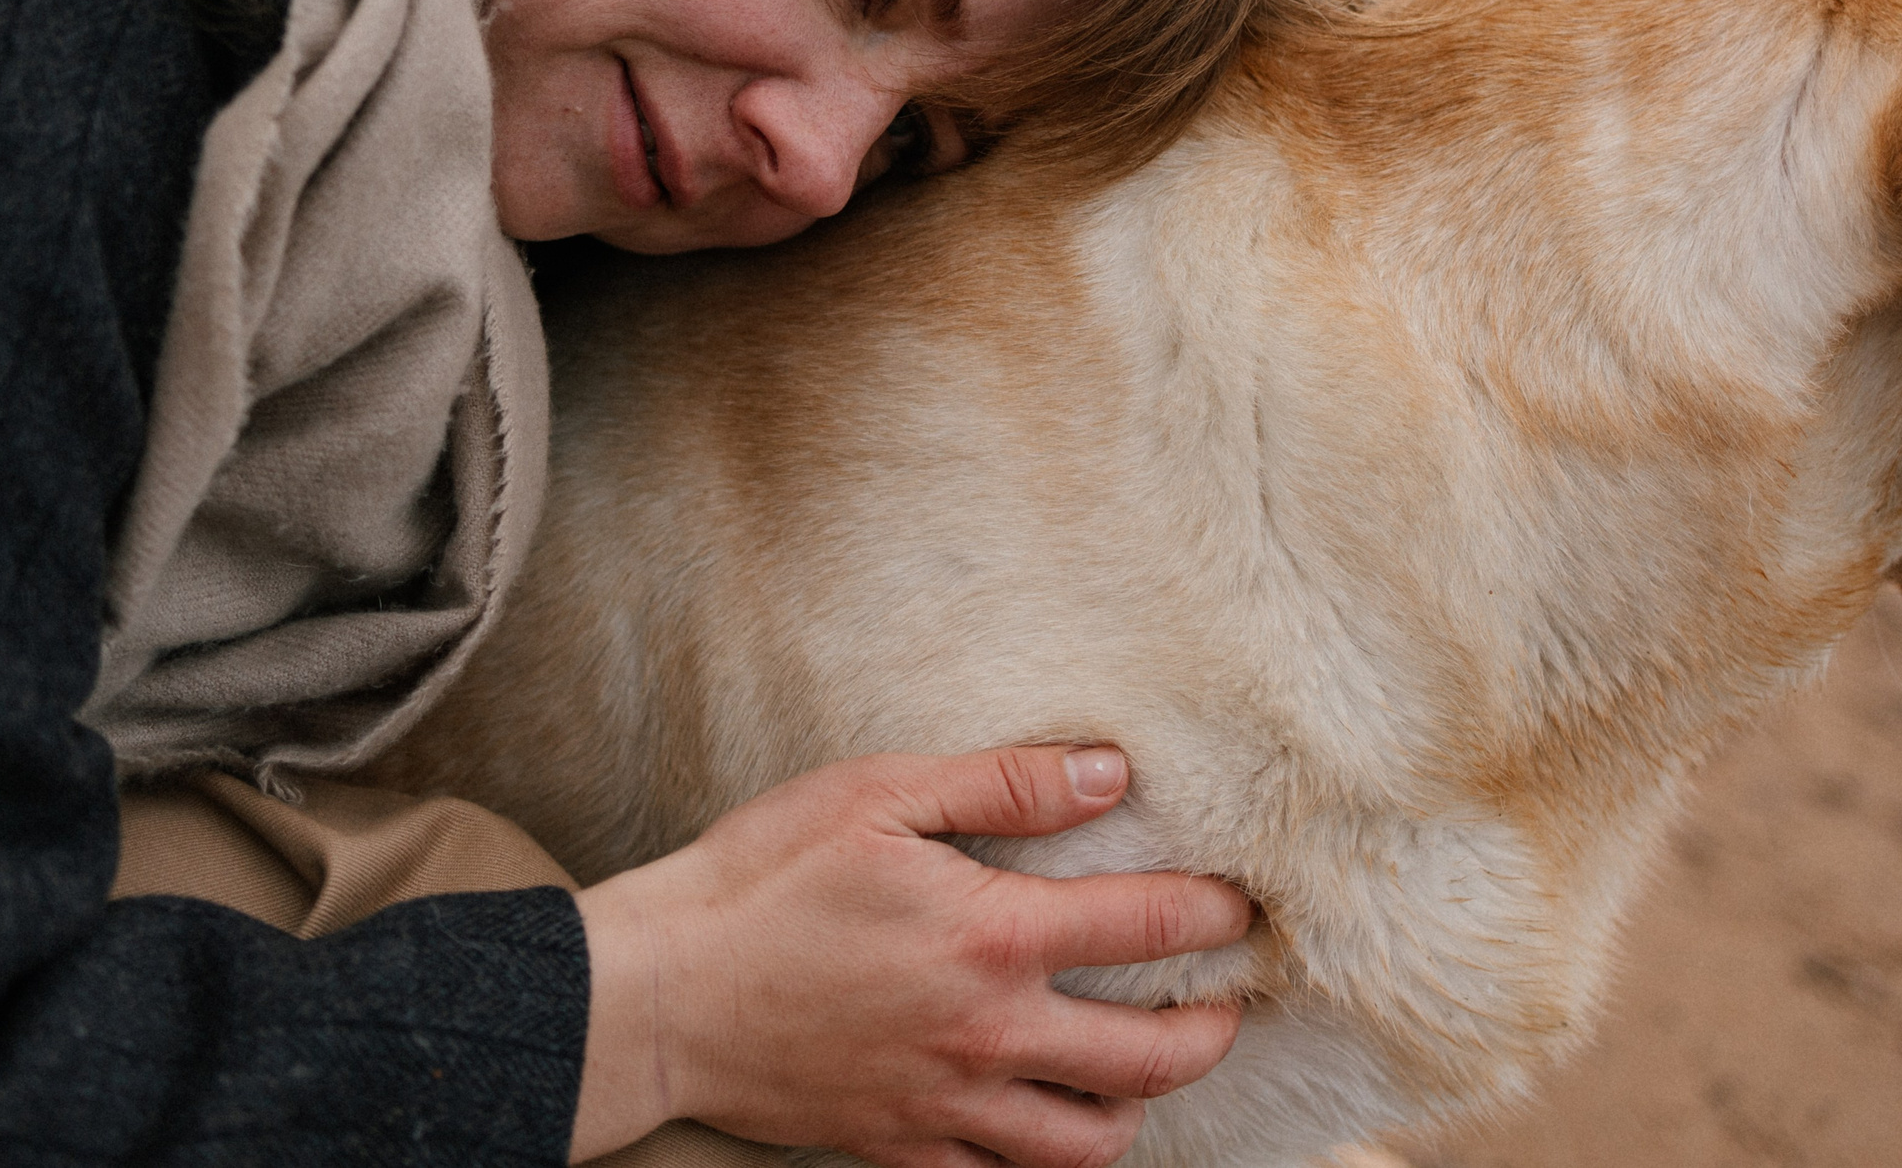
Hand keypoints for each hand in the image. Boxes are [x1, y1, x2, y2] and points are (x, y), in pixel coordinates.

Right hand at [566, 746, 1253, 1166]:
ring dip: (1139, 1108)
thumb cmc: (761, 878)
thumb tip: (1110, 772)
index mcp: (991, 937)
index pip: (1147, 928)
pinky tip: (1049, 1119)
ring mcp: (948, 1106)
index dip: (1215, 914)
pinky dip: (1047, 1158)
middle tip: (1229, 1002)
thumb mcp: (878, 795)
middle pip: (1150, 1060)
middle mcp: (988, 1035)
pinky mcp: (904, 1150)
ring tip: (1147, 1069)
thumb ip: (1005, 785)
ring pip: (1090, 1142)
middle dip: (1212, 1031)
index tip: (1243, 904)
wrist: (658, 995)